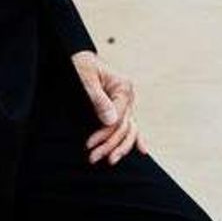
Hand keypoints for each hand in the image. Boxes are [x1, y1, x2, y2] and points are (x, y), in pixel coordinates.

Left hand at [70, 50, 144, 165]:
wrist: (79, 59)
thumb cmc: (81, 66)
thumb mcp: (86, 79)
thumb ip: (99, 100)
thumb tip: (111, 121)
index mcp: (123, 87)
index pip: (119, 118)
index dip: (105, 133)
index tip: (90, 145)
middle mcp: (128, 96)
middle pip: (124, 126)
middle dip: (110, 144)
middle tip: (93, 158)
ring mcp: (126, 103)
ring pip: (129, 130)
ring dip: (119, 147)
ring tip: (108, 161)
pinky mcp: (121, 109)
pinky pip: (130, 126)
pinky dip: (135, 138)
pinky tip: (142, 150)